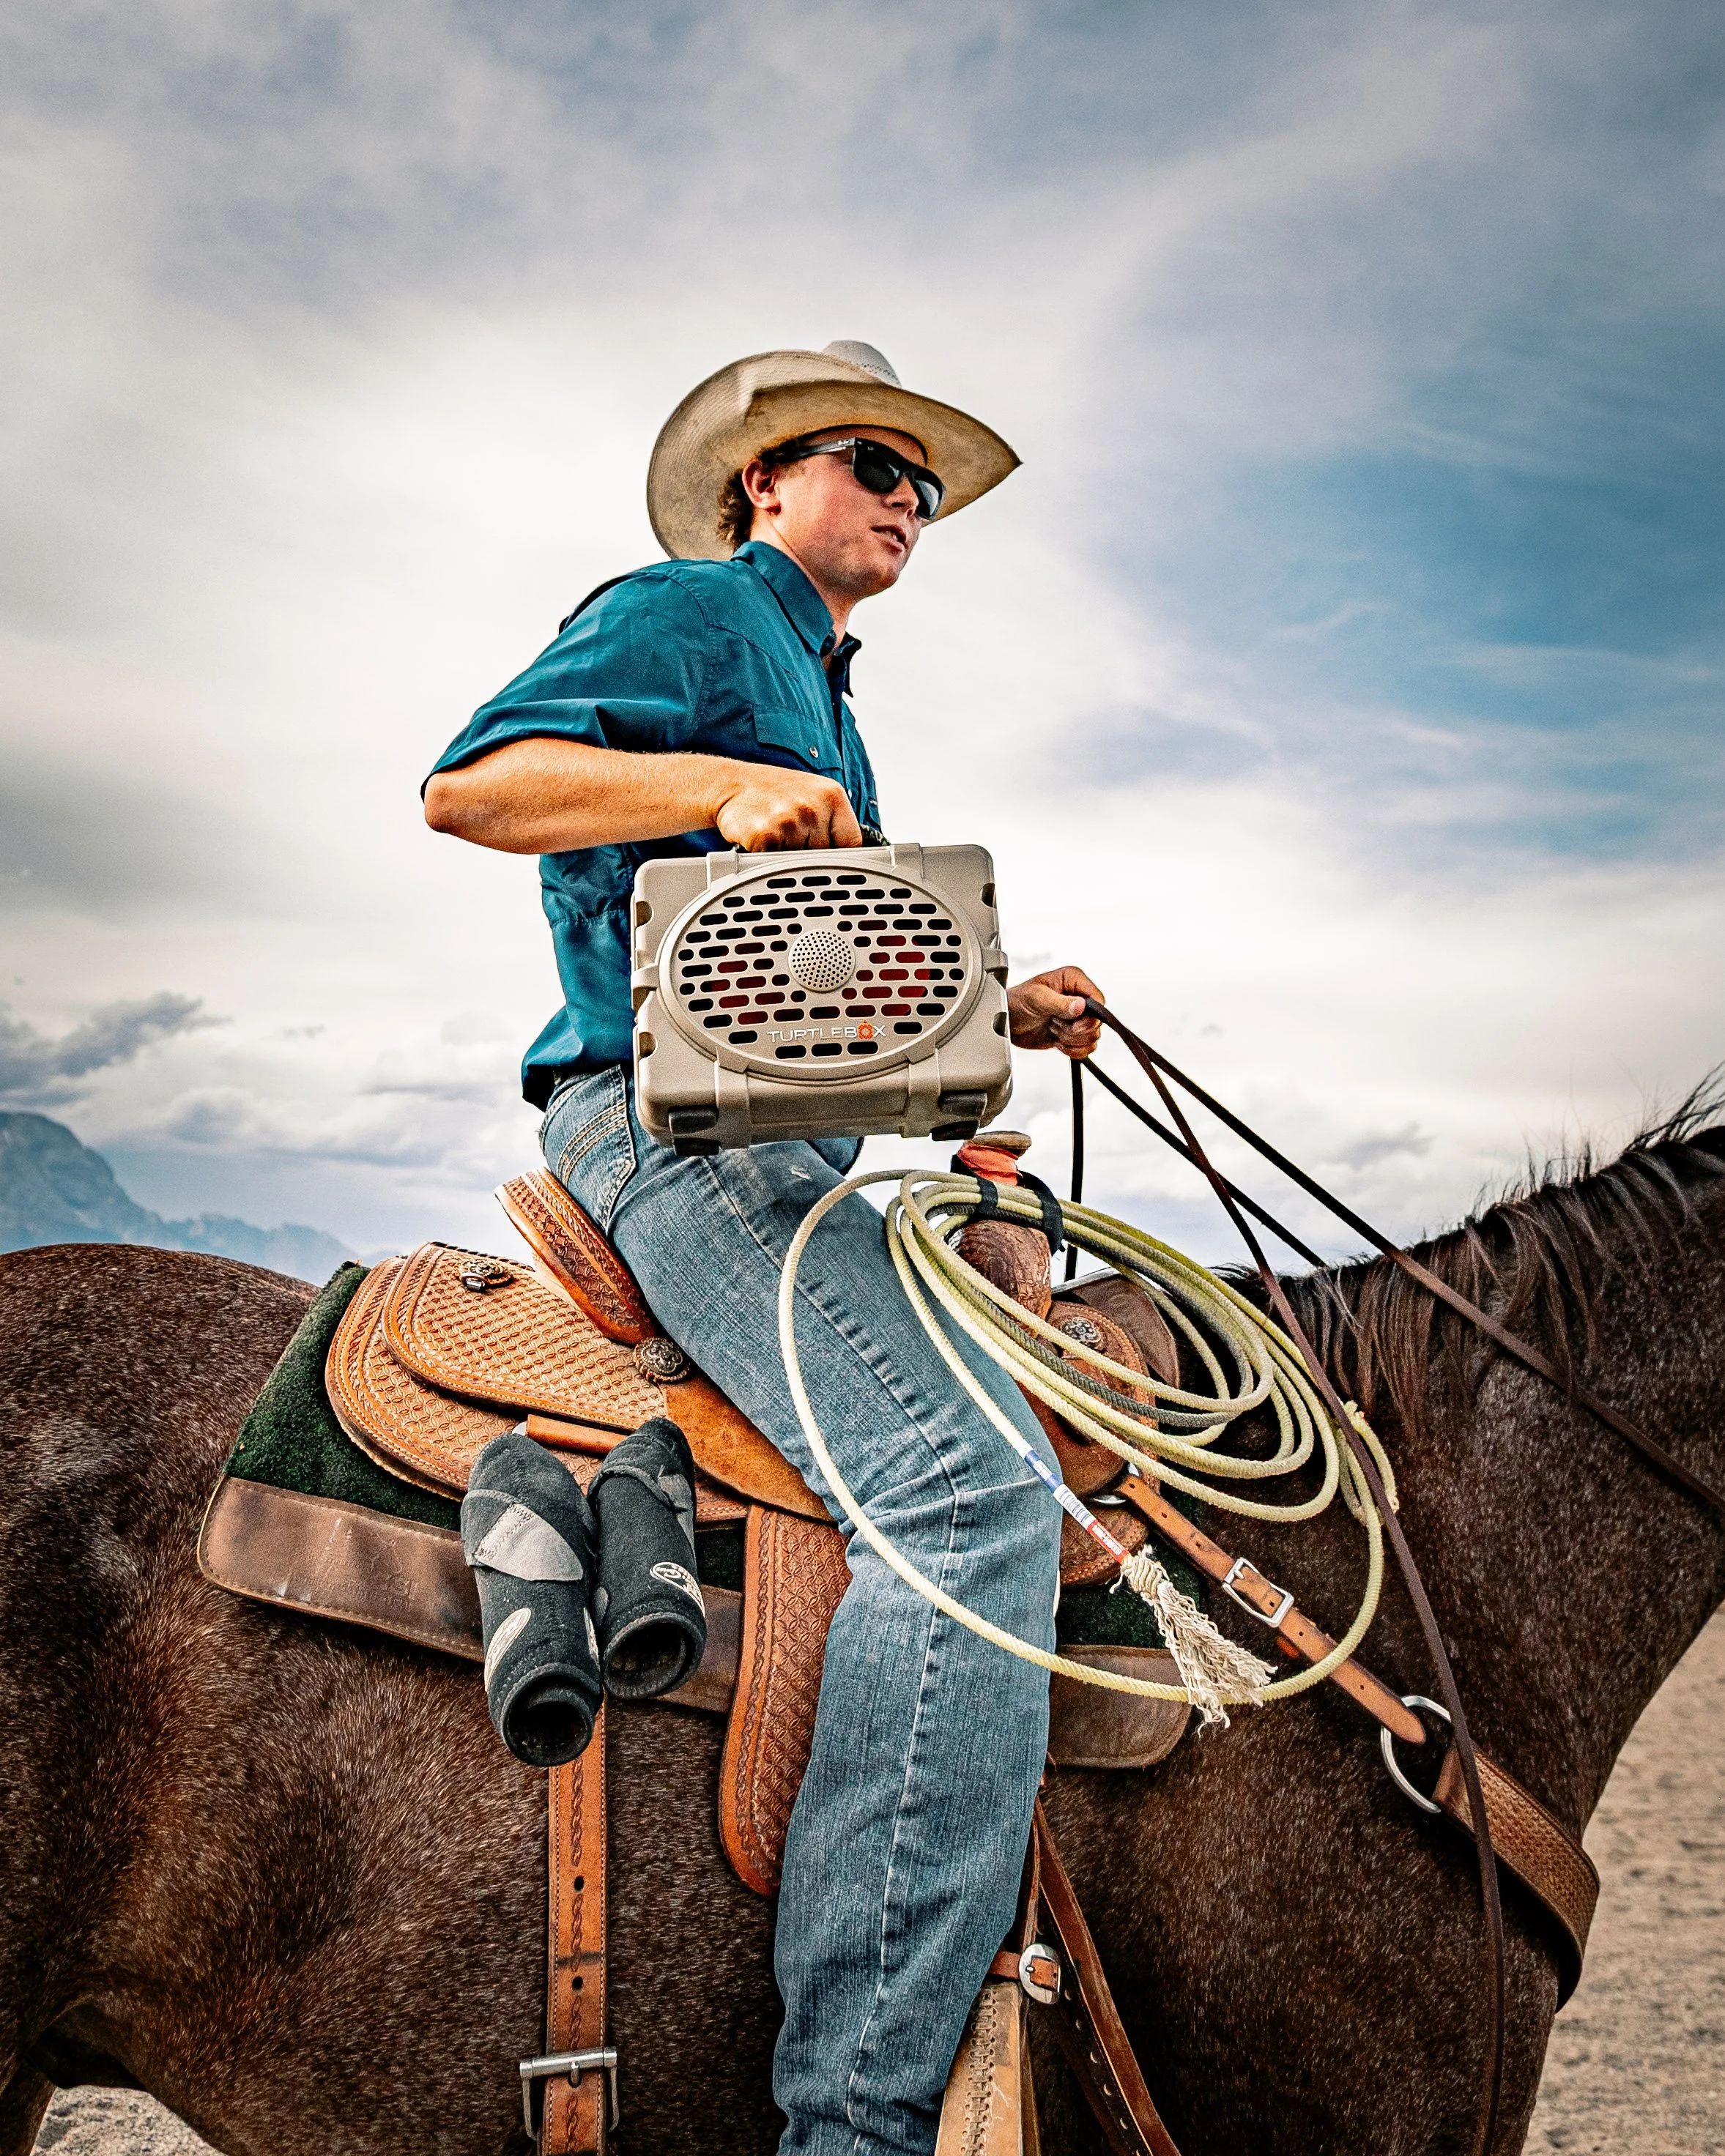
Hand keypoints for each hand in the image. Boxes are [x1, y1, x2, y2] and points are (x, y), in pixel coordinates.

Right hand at [713, 763, 862, 850]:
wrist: (732, 785)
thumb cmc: (774, 793)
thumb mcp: (813, 796)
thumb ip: (833, 823)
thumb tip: (851, 861)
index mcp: (832, 796)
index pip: (852, 843)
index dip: (840, 856)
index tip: (829, 860)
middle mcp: (813, 807)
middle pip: (825, 858)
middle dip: (809, 855)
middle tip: (791, 837)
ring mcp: (789, 820)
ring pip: (800, 864)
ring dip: (786, 857)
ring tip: (776, 835)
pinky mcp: (765, 835)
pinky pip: (774, 865)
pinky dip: (767, 859)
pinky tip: (762, 839)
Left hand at [1007, 966, 1104, 1057]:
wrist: (1005, 1022)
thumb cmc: (1016, 1002)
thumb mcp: (1037, 998)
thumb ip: (1060, 1003)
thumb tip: (1081, 1006)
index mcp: (1073, 981)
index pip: (1097, 999)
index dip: (1091, 1015)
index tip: (1076, 1023)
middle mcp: (1078, 998)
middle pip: (1096, 1022)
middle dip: (1075, 1029)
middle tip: (1055, 1023)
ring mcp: (1076, 1018)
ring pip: (1092, 1037)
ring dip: (1070, 1039)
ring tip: (1052, 1028)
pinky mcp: (1072, 1035)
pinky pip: (1085, 1048)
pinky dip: (1070, 1050)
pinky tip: (1056, 1041)